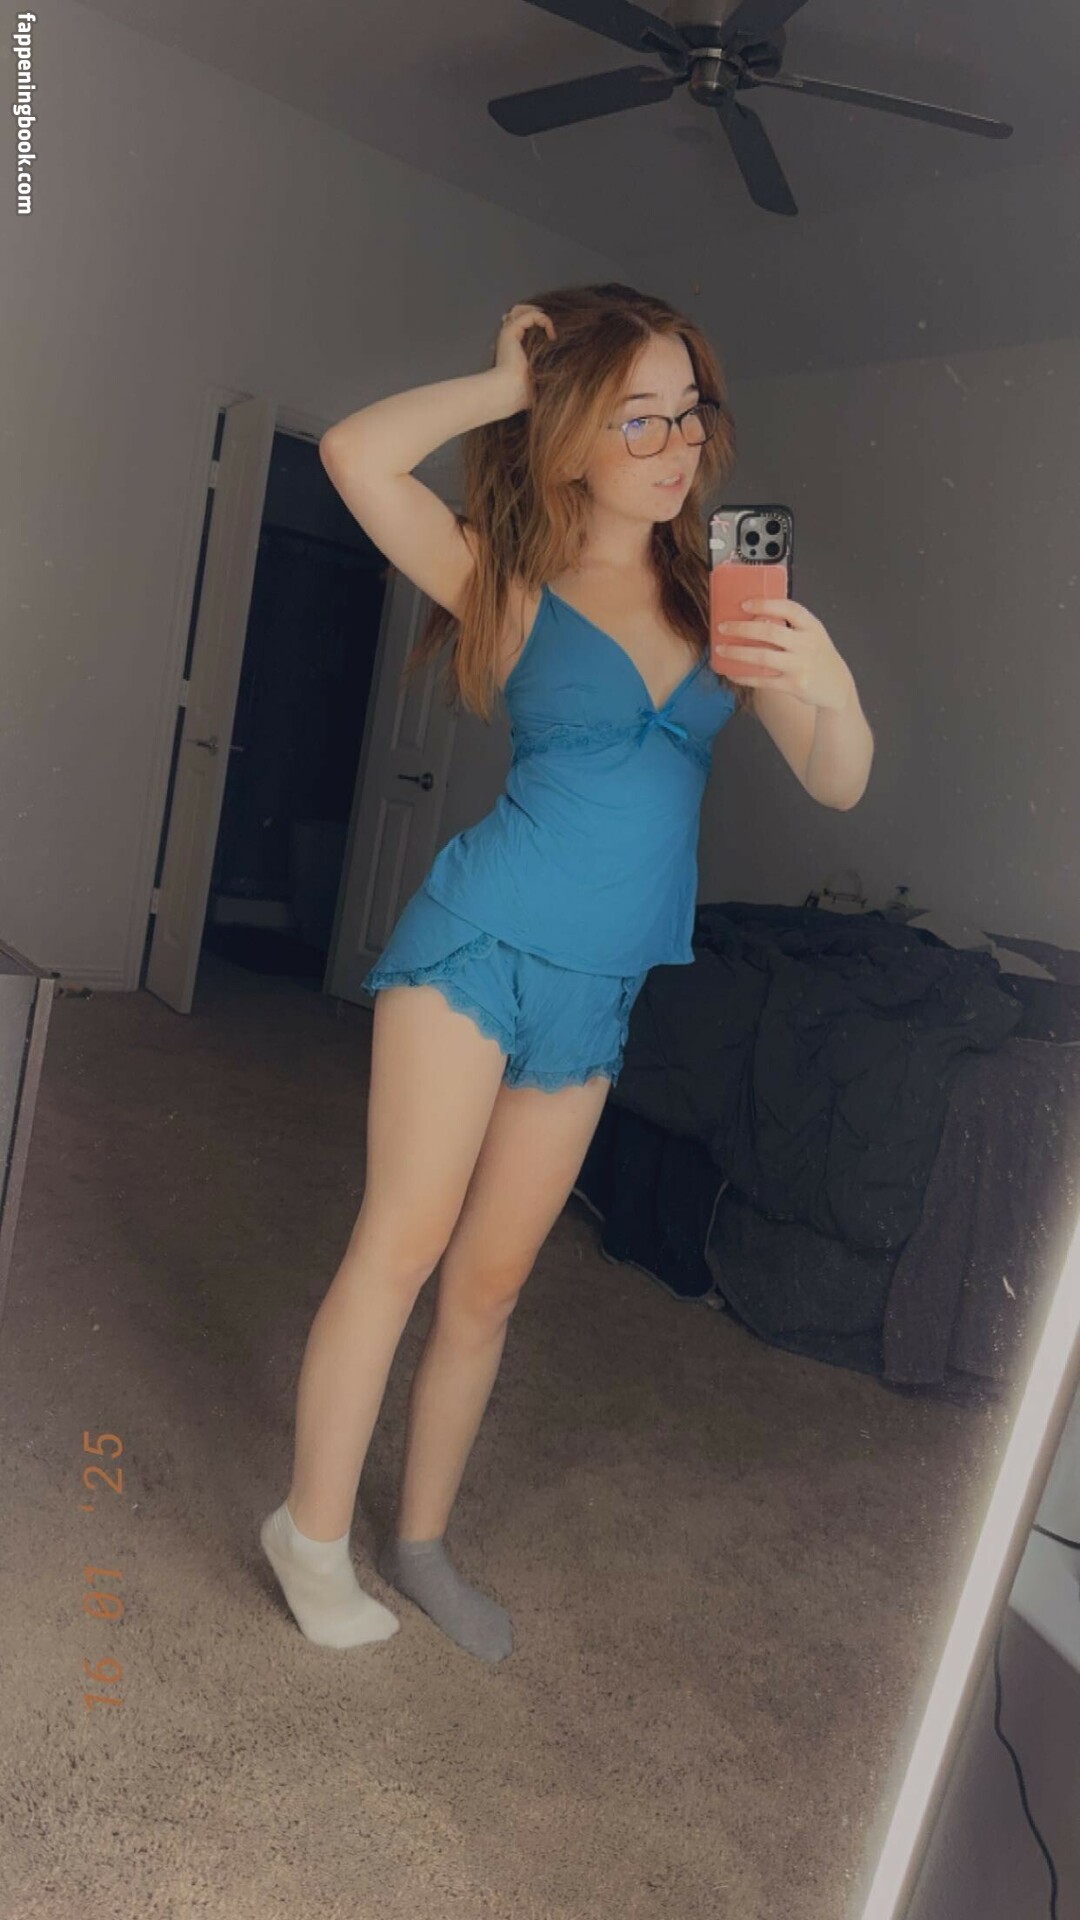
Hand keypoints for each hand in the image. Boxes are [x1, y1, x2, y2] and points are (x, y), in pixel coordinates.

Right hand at [493, 303, 555, 411]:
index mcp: (512, 348)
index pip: (520, 325)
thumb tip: (565, 371)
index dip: (535, 323)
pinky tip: (552, 335)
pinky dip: (543, 320)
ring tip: (551, 326)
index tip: (552, 336)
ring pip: (521, 309)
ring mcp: (508, 334)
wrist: (511, 392)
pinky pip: (529, 316)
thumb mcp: (539, 377)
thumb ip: (545, 370)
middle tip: (550, 325)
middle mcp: (508, 338)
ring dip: (538, 313)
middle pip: (518, 313)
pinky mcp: (510, 332)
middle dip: (535, 313)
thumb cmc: (524, 392)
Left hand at [713, 597, 854, 711]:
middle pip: (769, 631)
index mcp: (812, 626)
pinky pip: (763, 680)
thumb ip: (791, 625)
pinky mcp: (794, 685)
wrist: (837, 686)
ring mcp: (800, 665)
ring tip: (721, 648)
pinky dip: (744, 676)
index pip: (789, 608)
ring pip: (762, 656)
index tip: (745, 604)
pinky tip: (732, 673)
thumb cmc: (818, 655)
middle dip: (742, 628)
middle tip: (723, 626)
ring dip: (737, 652)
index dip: (765, 604)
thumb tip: (754, 616)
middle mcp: (807, 644)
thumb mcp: (812, 634)